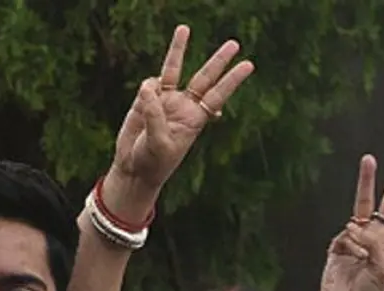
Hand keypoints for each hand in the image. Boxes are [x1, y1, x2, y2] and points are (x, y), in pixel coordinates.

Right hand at [105, 25, 253, 222]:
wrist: (134, 169)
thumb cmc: (153, 163)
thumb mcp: (158, 144)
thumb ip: (154, 115)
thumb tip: (150, 85)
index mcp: (195, 119)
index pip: (217, 95)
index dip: (232, 80)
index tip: (249, 65)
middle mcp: (184, 106)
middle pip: (204, 77)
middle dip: (219, 60)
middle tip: (235, 43)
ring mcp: (166, 101)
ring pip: (174, 70)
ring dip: (178, 50)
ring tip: (184, 28)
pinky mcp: (146, 100)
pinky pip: (150, 85)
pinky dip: (147, 88)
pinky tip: (144, 102)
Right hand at [314, 153, 383, 290]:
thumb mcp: (382, 273)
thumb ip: (374, 246)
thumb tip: (355, 227)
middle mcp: (380, 237)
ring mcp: (359, 238)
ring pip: (364, 203)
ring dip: (367, 181)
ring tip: (369, 159)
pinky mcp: (340, 242)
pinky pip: (346, 233)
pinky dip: (349, 243)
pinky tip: (348, 257)